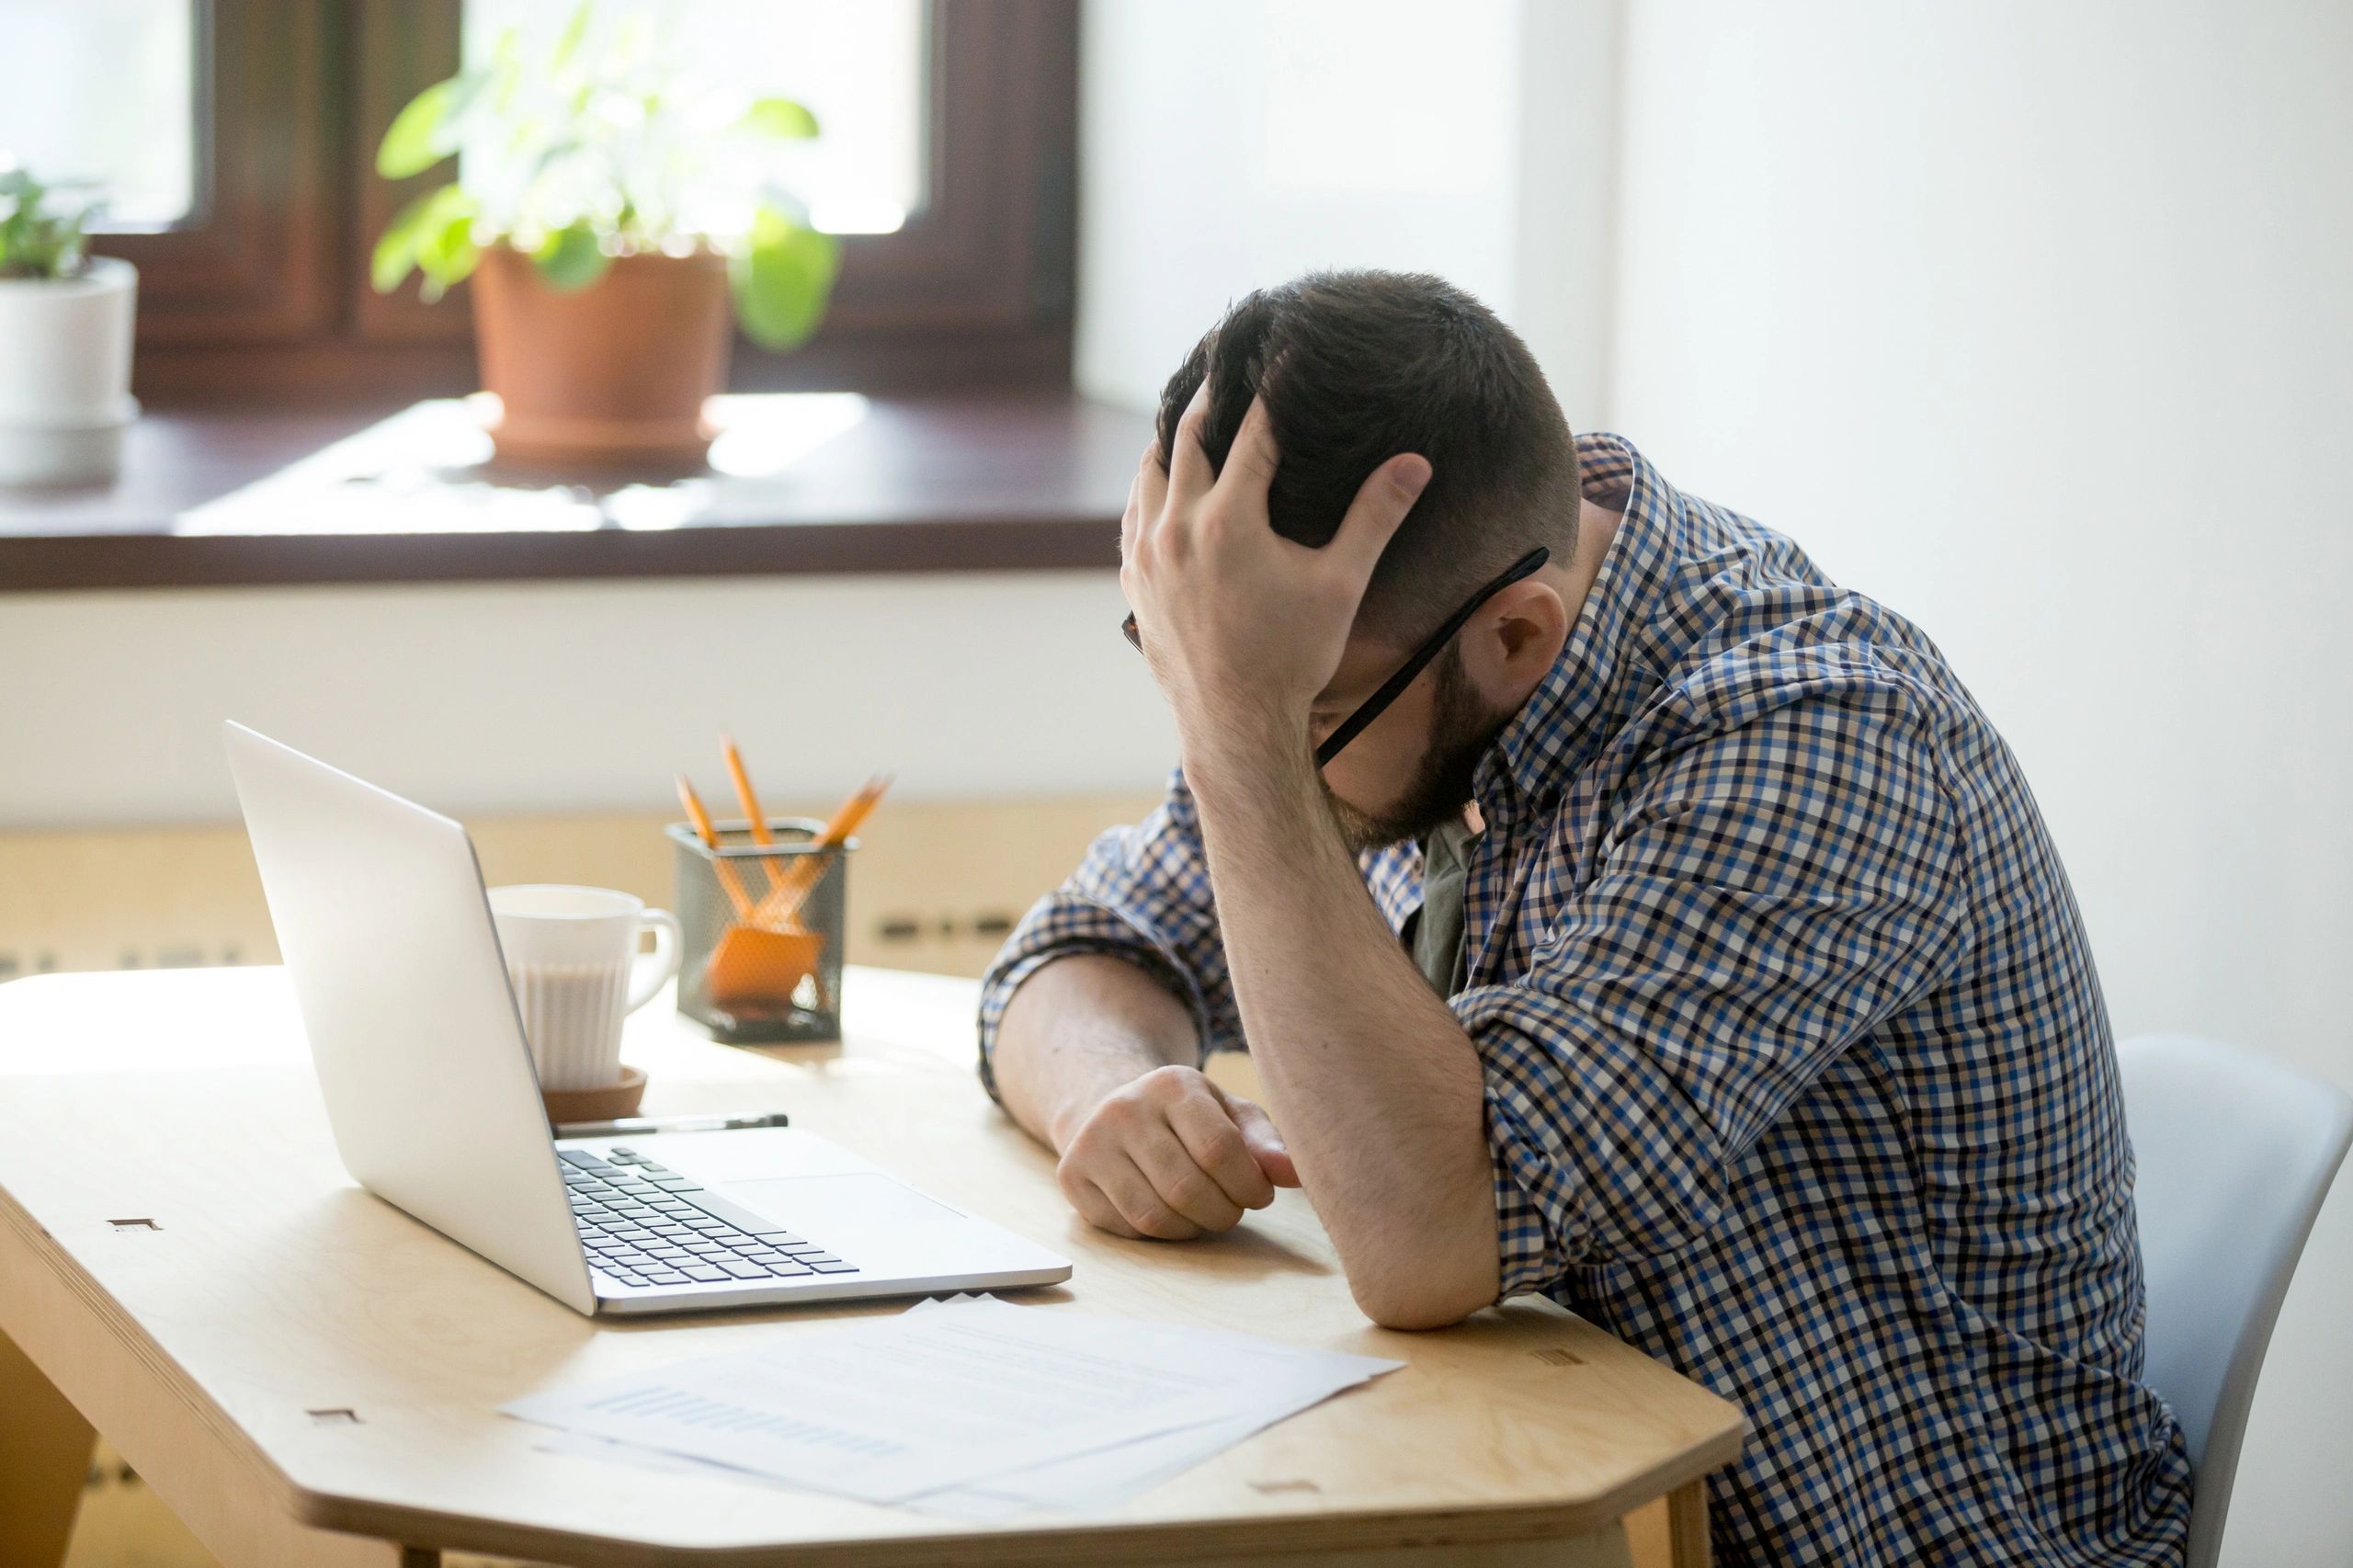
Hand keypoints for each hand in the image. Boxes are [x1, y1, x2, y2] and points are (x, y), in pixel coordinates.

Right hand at [1053, 1064, 1300, 1239]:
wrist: (1115, 1110)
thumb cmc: (1190, 1119)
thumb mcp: (1232, 1115)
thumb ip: (1266, 1143)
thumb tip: (1296, 1174)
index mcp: (1172, 1085)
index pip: (1219, 1150)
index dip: (1249, 1186)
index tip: (1259, 1195)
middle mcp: (1124, 1109)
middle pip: (1187, 1189)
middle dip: (1223, 1212)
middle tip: (1232, 1208)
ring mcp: (1091, 1143)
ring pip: (1155, 1216)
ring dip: (1193, 1228)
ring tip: (1204, 1212)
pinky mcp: (1072, 1177)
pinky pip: (1128, 1228)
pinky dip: (1160, 1234)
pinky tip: (1170, 1213)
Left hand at [1120, 383, 1430, 761]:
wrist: (1236, 725)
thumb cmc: (1293, 657)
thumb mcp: (1341, 584)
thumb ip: (1375, 516)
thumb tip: (1415, 463)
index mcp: (1228, 521)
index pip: (1251, 432)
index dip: (1270, 390)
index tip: (1281, 354)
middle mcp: (1176, 528)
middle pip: (1185, 436)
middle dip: (1210, 398)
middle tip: (1227, 366)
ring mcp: (1146, 555)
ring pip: (1149, 471)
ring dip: (1171, 439)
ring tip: (1192, 414)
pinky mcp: (1134, 580)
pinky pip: (1133, 515)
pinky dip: (1150, 486)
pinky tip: (1166, 482)